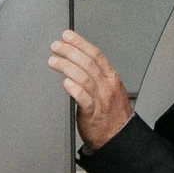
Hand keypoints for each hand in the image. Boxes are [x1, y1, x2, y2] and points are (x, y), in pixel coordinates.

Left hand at [48, 31, 133, 149]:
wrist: (119, 136)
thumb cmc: (112, 113)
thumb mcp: (108, 88)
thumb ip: (95, 74)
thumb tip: (77, 59)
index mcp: (111, 77)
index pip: (96, 54)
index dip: (80, 43)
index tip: (67, 36)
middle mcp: (107, 86)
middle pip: (88, 63)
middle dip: (70, 51)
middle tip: (56, 46)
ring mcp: (101, 99)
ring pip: (84, 77)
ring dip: (67, 67)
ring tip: (53, 61)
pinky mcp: (93, 113)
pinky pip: (84, 99)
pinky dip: (75, 89)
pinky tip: (66, 82)